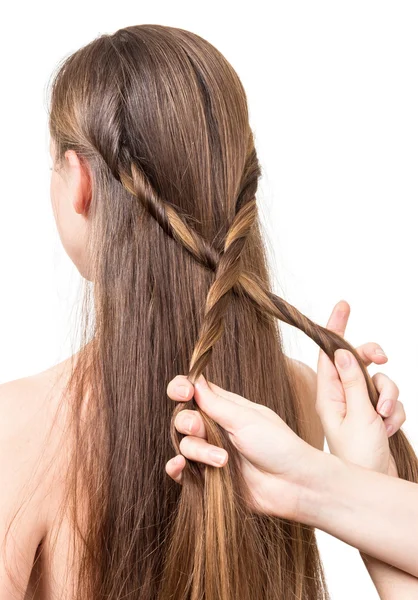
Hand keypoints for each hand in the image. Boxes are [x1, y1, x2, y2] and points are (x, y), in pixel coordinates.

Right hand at [165, 374, 317, 518]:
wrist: (293, 484)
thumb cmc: (278, 446)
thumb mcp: (246, 418)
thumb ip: (216, 402)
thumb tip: (194, 379)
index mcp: (226, 408)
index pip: (195, 391)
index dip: (181, 388)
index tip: (184, 392)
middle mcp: (216, 428)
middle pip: (183, 417)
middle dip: (186, 421)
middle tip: (198, 427)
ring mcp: (211, 453)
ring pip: (184, 444)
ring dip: (198, 450)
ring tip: (221, 460)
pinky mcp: (209, 478)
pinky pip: (181, 471)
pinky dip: (175, 468)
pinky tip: (180, 465)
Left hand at [317, 300, 404, 475]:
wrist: (373, 484)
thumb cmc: (357, 456)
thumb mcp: (357, 416)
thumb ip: (353, 383)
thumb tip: (344, 352)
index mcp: (329, 393)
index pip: (329, 352)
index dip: (334, 327)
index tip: (342, 306)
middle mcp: (343, 395)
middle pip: (359, 360)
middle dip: (374, 358)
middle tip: (382, 358)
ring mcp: (360, 404)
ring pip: (379, 380)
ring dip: (388, 397)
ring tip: (383, 419)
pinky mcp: (375, 414)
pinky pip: (390, 400)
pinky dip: (393, 412)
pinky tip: (387, 429)